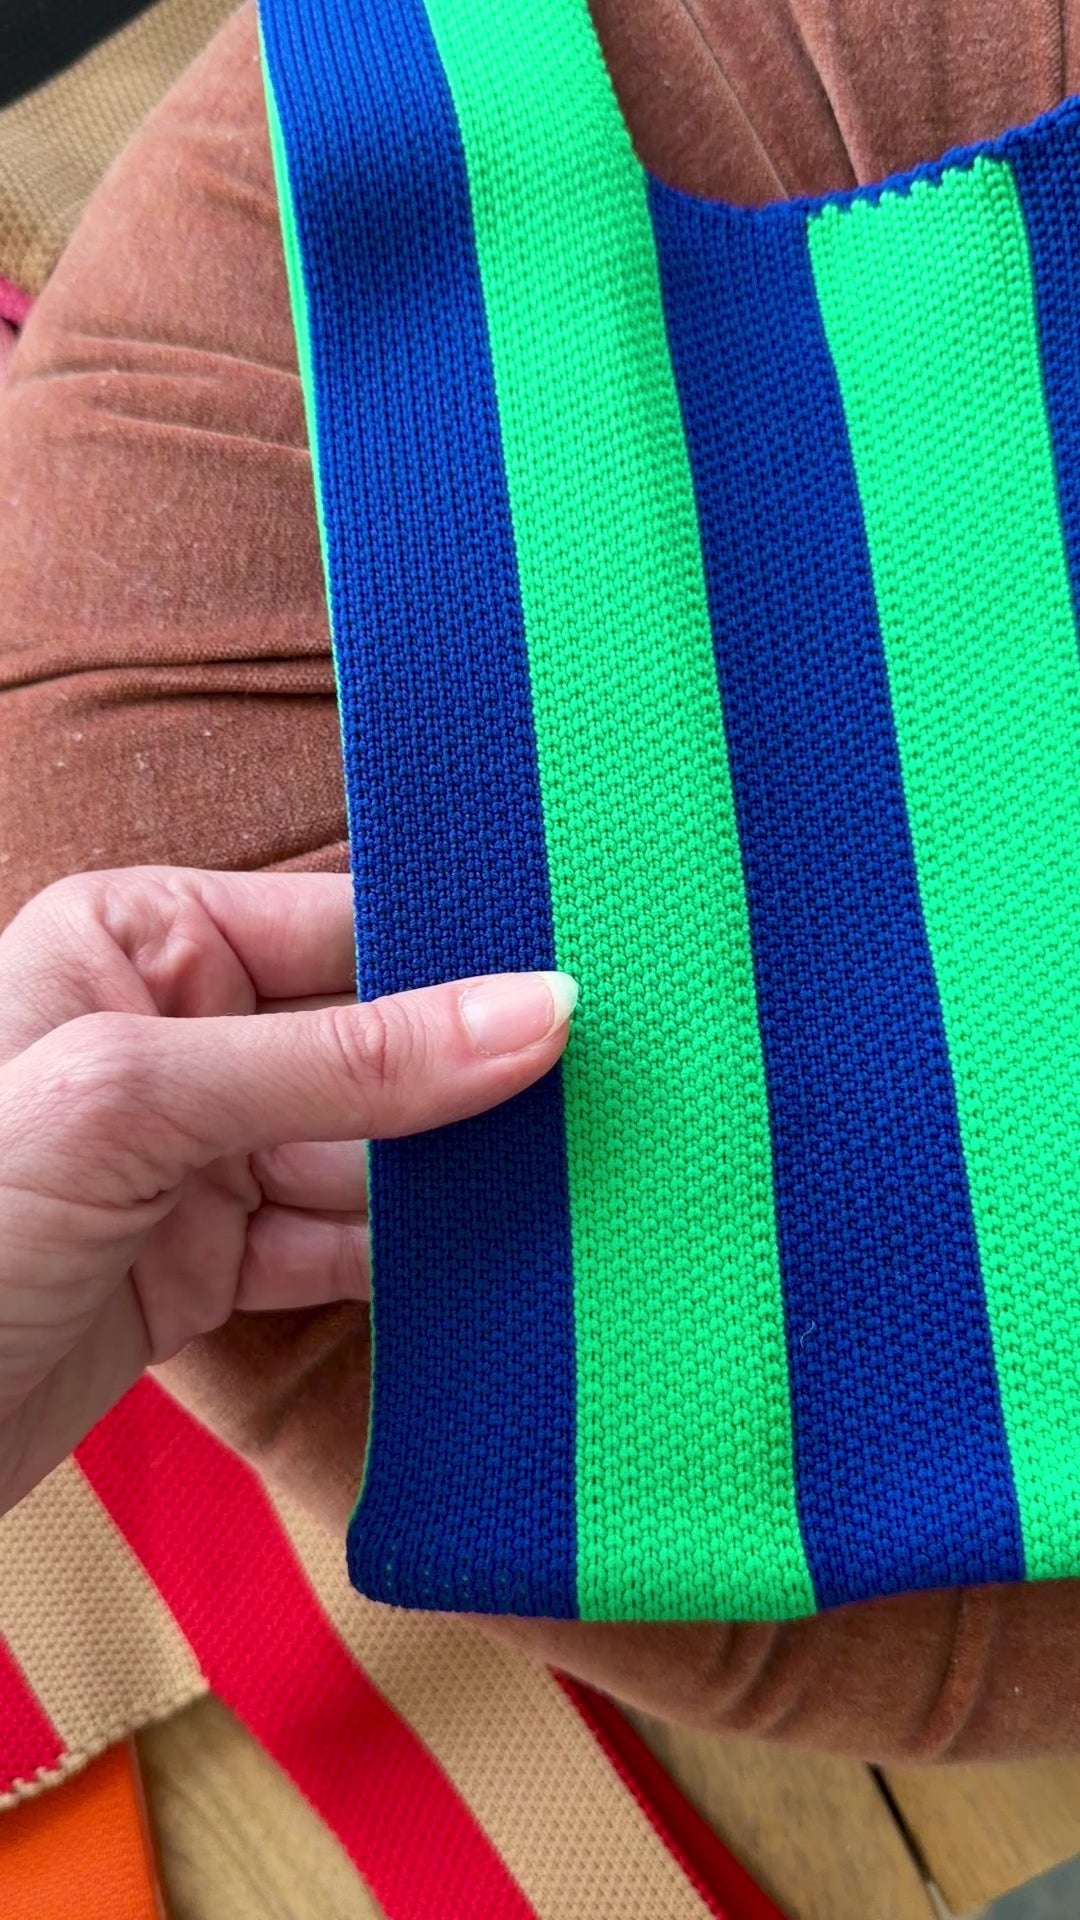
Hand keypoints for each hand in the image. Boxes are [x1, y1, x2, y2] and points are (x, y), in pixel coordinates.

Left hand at [0, 866, 574, 1514]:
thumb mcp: (133, 1102)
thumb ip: (342, 1059)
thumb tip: (534, 1010)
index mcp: (140, 940)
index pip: (344, 928)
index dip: (467, 959)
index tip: (601, 988)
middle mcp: (176, 1035)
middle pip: (373, 1044)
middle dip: (478, 1084)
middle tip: (624, 1100)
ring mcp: (194, 1156)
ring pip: (371, 1155)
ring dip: (460, 1186)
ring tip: (586, 1188)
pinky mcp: (206, 1265)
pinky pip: (340, 1246)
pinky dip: (413, 1265)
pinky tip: (496, 1269)